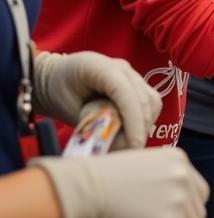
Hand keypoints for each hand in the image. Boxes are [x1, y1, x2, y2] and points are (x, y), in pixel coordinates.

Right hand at [30, 147, 209, 217]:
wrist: (85, 192)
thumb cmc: (102, 180)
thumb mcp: (143, 167)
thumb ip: (163, 180)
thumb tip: (171, 205)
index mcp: (179, 160)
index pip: (198, 191)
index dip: (188, 207)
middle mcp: (184, 177)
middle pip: (197, 210)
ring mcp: (179, 201)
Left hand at [33, 51, 161, 149]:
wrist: (58, 78)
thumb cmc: (58, 91)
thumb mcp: (67, 107)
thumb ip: (90, 122)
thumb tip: (109, 142)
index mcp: (100, 67)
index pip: (126, 92)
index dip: (133, 119)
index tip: (134, 144)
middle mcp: (122, 68)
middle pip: (144, 99)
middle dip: (140, 128)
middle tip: (126, 151)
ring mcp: (132, 75)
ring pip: (152, 102)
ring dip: (143, 126)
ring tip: (126, 144)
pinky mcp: (137, 85)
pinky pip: (150, 104)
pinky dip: (143, 121)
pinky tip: (130, 134)